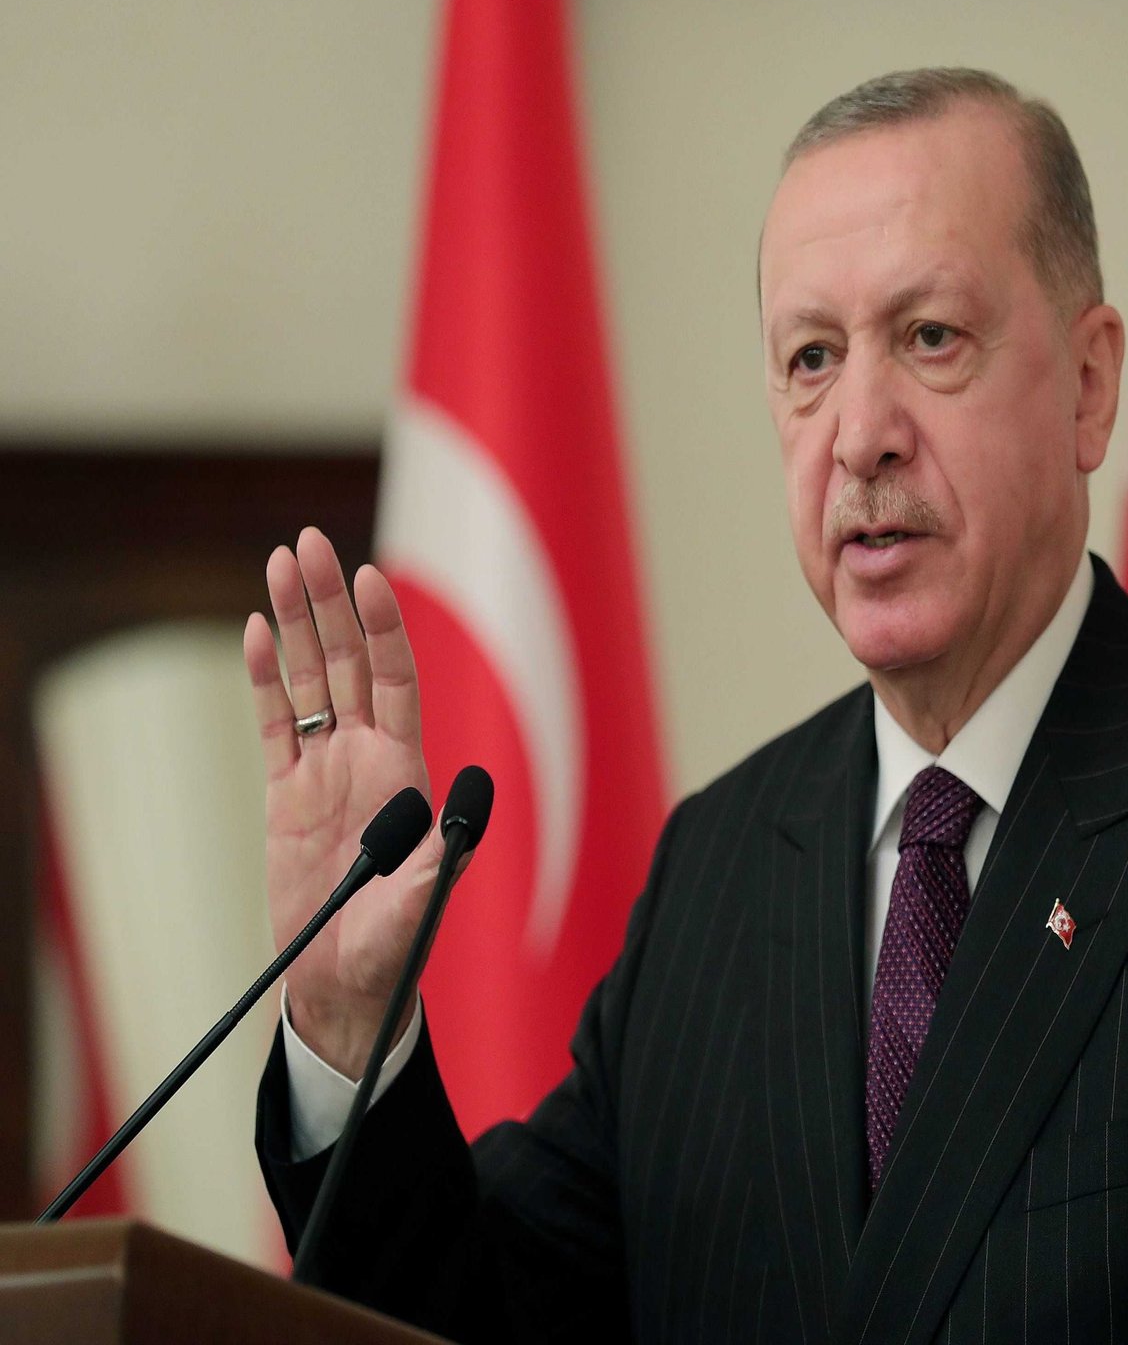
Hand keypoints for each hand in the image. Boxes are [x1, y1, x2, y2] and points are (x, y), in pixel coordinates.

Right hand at [243, 526, 437, 1078]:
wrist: (346, 983)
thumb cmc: (394, 946)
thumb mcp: (422, 902)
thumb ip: (442, 853)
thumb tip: (471, 798)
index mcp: (406, 768)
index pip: (394, 677)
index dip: (382, 627)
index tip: (368, 576)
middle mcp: (367, 755)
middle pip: (348, 659)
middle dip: (330, 600)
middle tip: (309, 541)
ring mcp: (324, 769)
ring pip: (309, 678)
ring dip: (296, 621)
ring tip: (282, 560)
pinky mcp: (285, 794)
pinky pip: (274, 723)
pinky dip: (264, 677)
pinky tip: (258, 630)